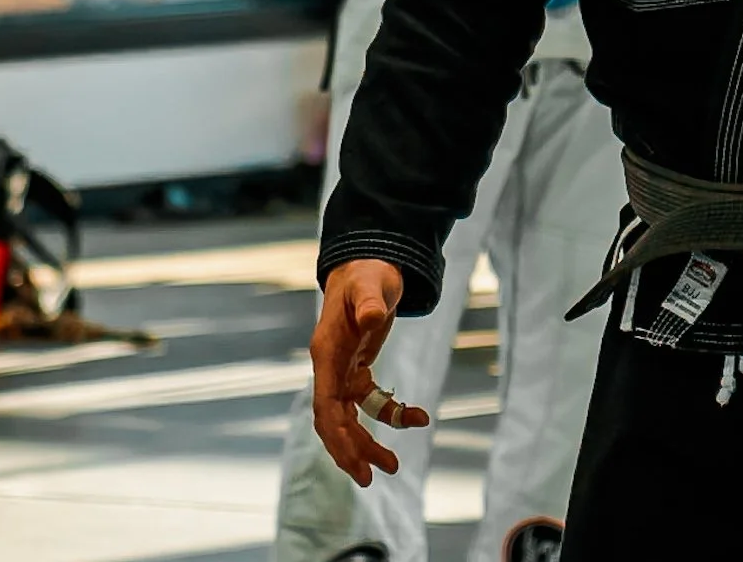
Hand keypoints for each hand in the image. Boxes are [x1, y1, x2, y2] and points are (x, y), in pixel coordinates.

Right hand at [309, 258, 430, 485]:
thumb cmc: (368, 273)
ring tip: (393, 465)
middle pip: (333, 419)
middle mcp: (329, 366)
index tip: (354, 461)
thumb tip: (369, 319)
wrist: (369, 264)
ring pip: (349, 417)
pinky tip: (417, 417)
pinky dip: (391, 414)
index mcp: (326, 352)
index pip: (325, 404)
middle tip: (373, 478)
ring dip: (367, 441)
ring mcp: (341, 370)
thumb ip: (368, 303)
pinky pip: (369, 402)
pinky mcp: (357, 369)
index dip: (337, 435)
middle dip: (350, 450)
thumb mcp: (371, 285)